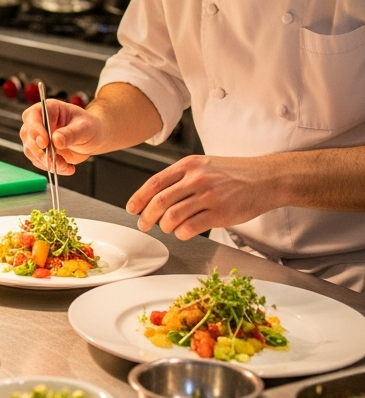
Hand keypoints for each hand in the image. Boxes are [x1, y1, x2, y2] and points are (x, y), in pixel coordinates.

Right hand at [19, 100, 103, 174]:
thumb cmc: (90, 127)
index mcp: (49, 109)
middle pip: (27, 135)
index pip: (33, 115)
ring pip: (30, 150)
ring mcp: (38, 137)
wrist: (94, 139)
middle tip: (53, 160)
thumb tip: (56, 140)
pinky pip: (39, 161)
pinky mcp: (41, 151)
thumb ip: (71, 133)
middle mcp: (40, 122)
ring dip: (45, 162)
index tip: (44, 142)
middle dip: (39, 151)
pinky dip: (51, 167)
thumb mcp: (85, 128)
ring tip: (64, 165)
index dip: (35, 129)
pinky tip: (66, 167)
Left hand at [127, 155, 273, 239]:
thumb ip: (181, 176)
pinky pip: (191, 228)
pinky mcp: (221, 213)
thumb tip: (155, 195)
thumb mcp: (204, 165)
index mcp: (189, 165)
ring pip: (172, 216)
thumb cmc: (234, 173)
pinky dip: (181, 233)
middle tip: (143, 224)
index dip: (138, 197)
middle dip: (146, 217)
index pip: (154, 182)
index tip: (131, 208)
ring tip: (166, 228)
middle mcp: (196, 179)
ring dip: (164, 226)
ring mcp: (209, 196)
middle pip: (159, 201)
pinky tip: (183, 232)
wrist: (266, 178)